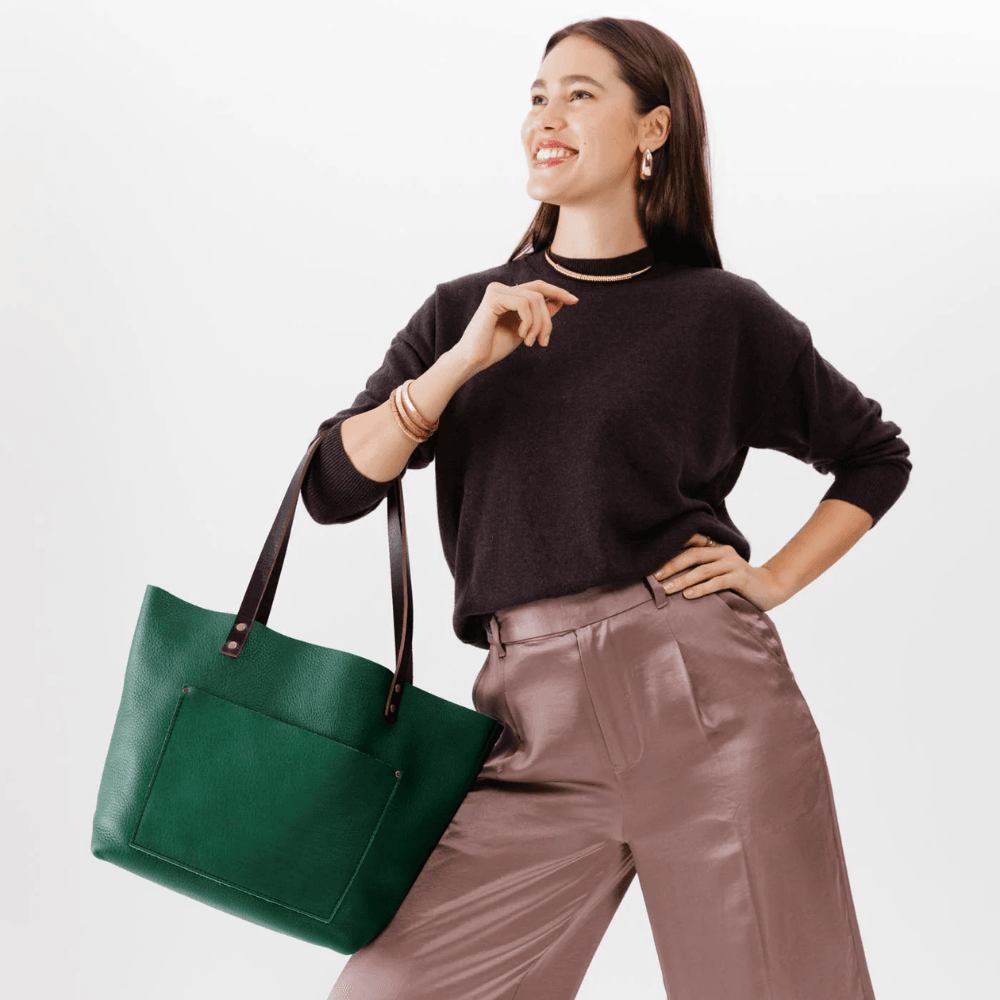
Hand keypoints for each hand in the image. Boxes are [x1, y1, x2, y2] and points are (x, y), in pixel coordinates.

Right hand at [452, 279, 578, 375]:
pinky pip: (523, 304)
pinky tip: (522, 335)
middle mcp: (501, 288)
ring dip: (538, 324)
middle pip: (539, 294)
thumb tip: (559, 301)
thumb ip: (539, 315)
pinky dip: (528, 322)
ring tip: (531, 342)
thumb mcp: (525, 330)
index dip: (558, 291)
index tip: (575, 301)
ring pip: (534, 299)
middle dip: (547, 319)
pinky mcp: (493, 298)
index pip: (538, 286)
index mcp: (508, 294)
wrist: (474, 359)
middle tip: (544, 342)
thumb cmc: (495, 346)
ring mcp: (496, 291)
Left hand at [651, 533, 787, 611]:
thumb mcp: (718, 572)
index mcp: (716, 547)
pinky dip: (701, 589)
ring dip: (682, 580)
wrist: (769, 588)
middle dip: (671, 566)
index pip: (691, 541)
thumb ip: (701, 570)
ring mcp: (733, 564)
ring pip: (702, 570)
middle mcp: (724, 552)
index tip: (652, 560)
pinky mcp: (740, 577)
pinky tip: (688, 596)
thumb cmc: (737, 583)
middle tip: (655, 577)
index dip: (671, 549)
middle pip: (693, 555)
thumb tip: (669, 578)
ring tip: (667, 590)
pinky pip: (717, 582)